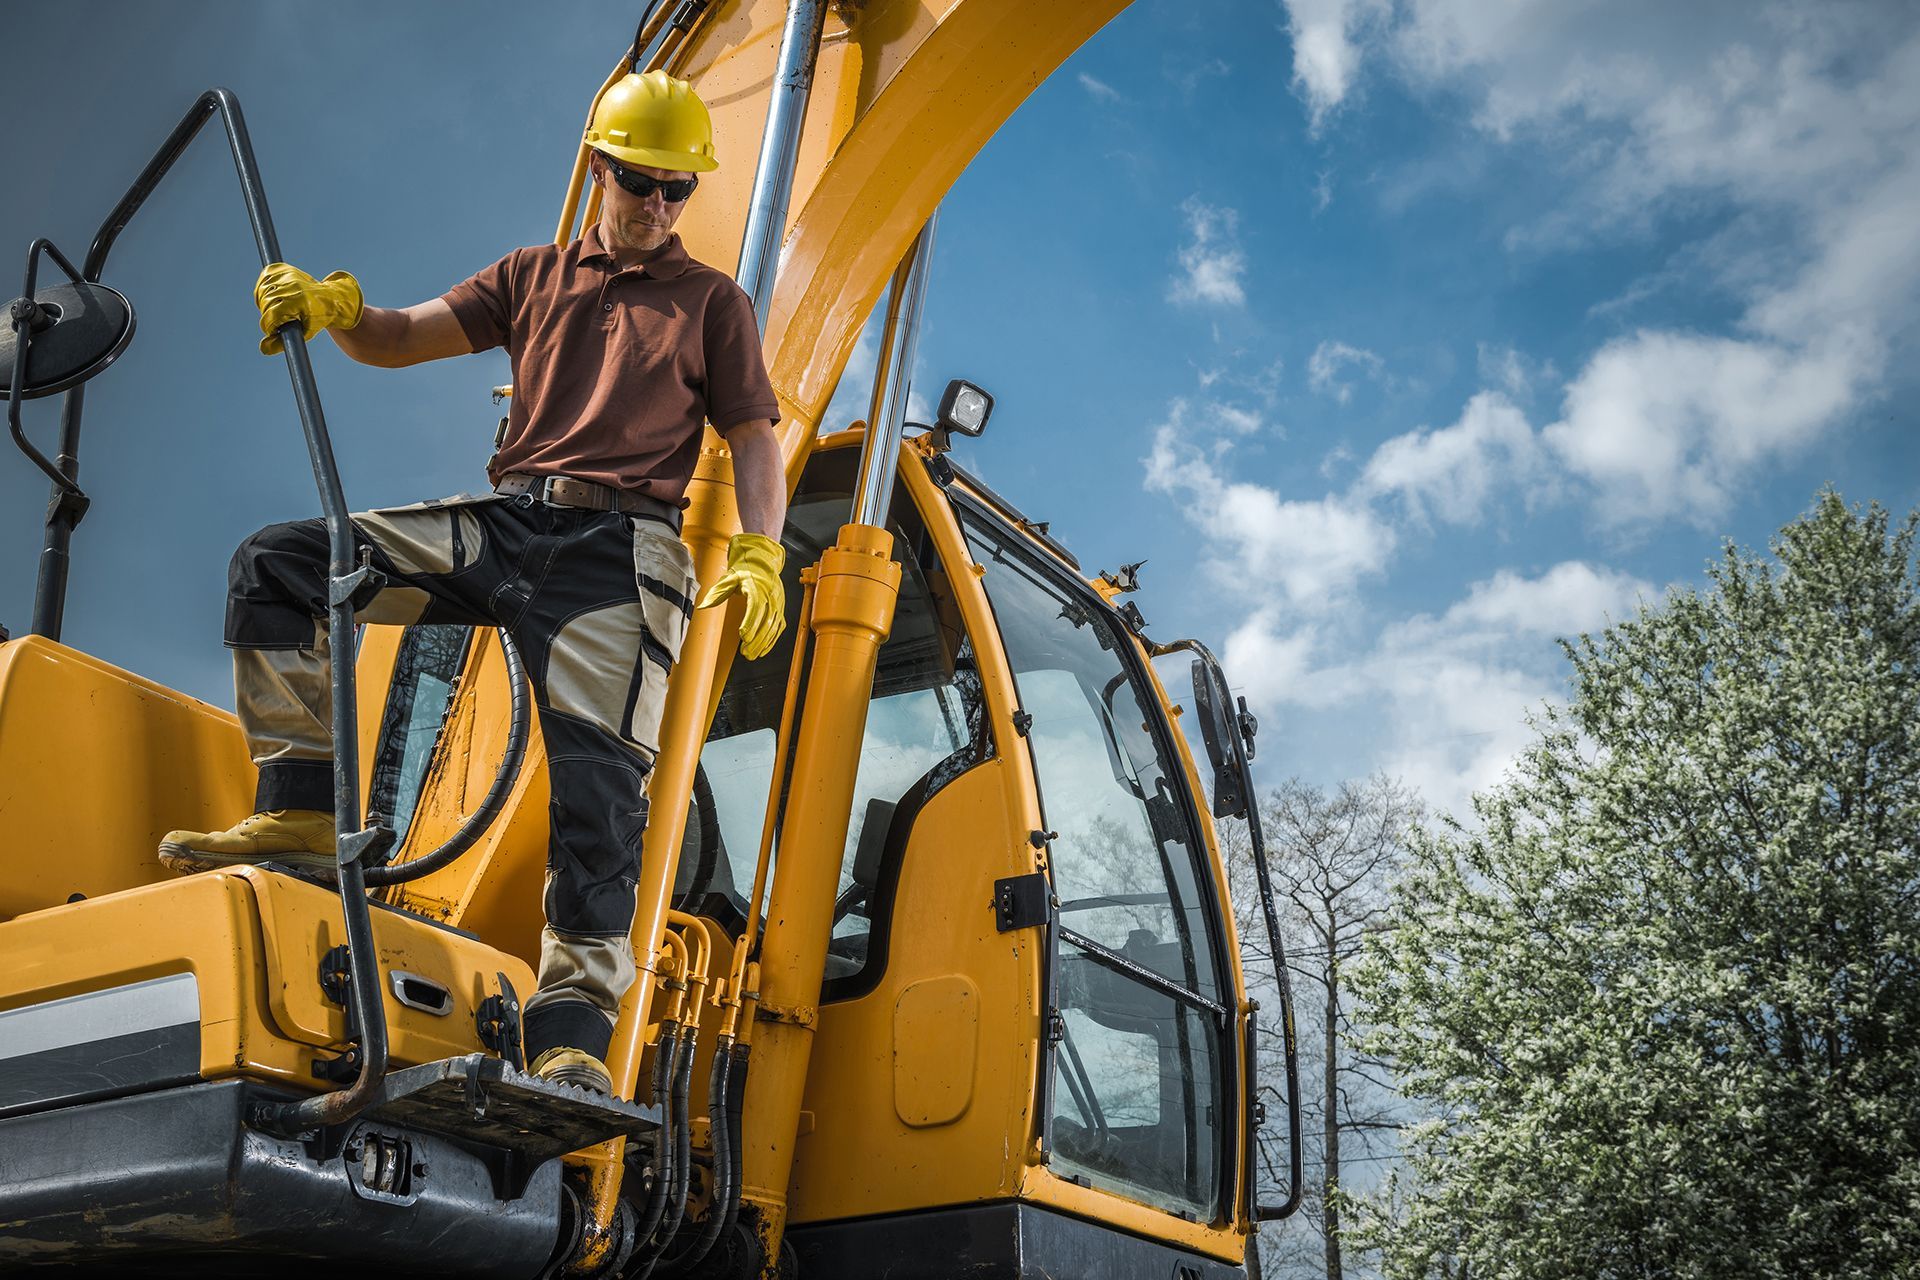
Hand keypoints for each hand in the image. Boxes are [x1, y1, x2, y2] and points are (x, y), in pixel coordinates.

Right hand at [254, 263, 363, 354]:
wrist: (330, 297)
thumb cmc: (318, 317)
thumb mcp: (304, 333)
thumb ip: (283, 342)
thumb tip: (263, 349)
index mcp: (297, 302)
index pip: (269, 317)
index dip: (270, 327)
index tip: (276, 329)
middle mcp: (291, 286)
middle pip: (264, 306)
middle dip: (269, 315)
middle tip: (283, 317)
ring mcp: (286, 275)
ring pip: (262, 293)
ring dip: (266, 302)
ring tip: (281, 307)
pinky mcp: (281, 269)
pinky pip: (263, 280)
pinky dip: (265, 289)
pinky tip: (276, 295)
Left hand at [698, 532, 785, 659]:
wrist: (762, 560)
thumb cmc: (745, 569)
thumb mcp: (729, 578)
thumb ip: (717, 593)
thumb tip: (702, 607)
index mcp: (757, 587)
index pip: (755, 607)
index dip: (750, 622)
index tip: (743, 635)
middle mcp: (770, 596)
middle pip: (765, 621)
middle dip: (756, 639)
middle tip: (746, 653)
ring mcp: (777, 603)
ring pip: (773, 627)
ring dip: (763, 643)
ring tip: (751, 655)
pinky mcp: (780, 609)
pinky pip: (778, 627)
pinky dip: (772, 640)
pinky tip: (762, 650)